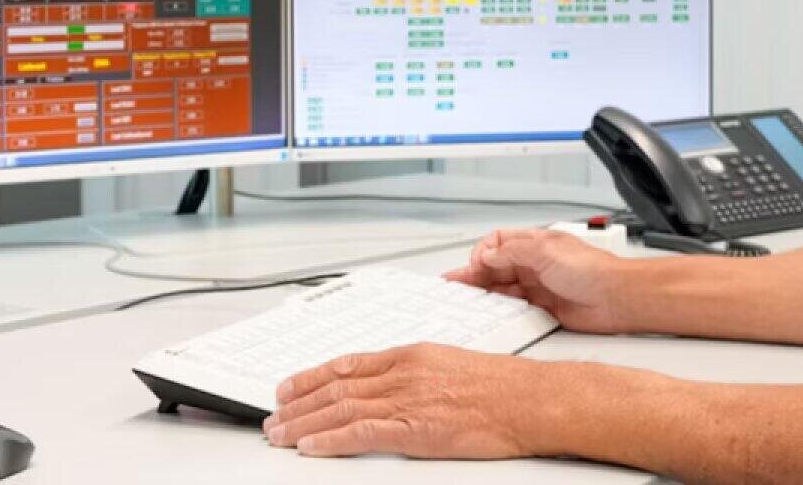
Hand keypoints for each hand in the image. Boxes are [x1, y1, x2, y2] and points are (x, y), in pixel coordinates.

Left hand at [264, 343, 568, 457]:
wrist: (530, 400)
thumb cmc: (501, 387)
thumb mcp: (450, 364)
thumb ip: (415, 374)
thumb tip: (391, 387)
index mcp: (410, 355)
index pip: (347, 364)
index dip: (311, 376)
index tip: (289, 385)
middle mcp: (402, 373)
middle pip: (336, 386)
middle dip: (298, 402)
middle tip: (273, 416)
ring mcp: (407, 399)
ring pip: (340, 408)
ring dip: (303, 422)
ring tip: (279, 434)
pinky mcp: (415, 428)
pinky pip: (361, 433)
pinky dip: (330, 440)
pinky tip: (310, 446)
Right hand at [443, 228, 635, 333]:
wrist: (617, 298)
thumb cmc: (592, 270)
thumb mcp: (544, 251)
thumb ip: (511, 252)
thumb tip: (486, 255)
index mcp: (534, 243)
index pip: (497, 243)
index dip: (481, 253)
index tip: (472, 267)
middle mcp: (534, 264)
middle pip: (495, 267)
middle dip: (474, 275)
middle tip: (455, 286)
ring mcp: (538, 286)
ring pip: (502, 288)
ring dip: (484, 293)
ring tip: (465, 300)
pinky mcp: (543, 308)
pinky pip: (515, 308)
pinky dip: (500, 310)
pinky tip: (491, 313)